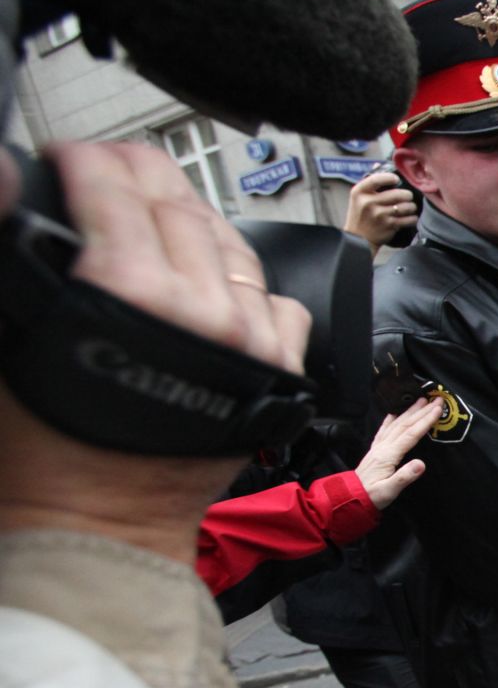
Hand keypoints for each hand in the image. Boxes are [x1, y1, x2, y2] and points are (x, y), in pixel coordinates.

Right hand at [0, 142, 312, 562]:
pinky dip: (242, 280)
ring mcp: (249, 338)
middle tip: (109, 172)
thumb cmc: (41, 452)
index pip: (113, 185)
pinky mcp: (280, 369)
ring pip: (231, 244)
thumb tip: (12, 186)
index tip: (67, 159)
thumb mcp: (8, 339)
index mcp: (128, 291)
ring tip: (155, 216)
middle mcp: (201, 309)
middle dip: (136, 176)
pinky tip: (211, 279)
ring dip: (190, 219)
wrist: (101, 528)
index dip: (83, 161)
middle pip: (176, 204)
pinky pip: (274, 297)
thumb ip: (18, 264)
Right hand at [343, 169, 418, 249]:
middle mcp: (369, 203)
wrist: (358, 239)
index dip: (390, 178)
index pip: (377, 179)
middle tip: (407, 197)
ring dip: (411, 207)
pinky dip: (412, 218)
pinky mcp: (389, 226)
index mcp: (360, 192)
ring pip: (406, 207)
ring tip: (409, 207)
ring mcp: (379, 215)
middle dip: (407, 195)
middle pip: (398, 194)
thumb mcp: (358, 197)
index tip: (396, 180)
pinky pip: (408, 219)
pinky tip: (410, 217)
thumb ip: (369, 182)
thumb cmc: (360, 214)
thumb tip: (378, 165)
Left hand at [354, 396, 439, 509]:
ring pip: (396, 424)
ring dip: (410, 411)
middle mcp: (383, 447)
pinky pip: (384, 429)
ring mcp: (378, 447)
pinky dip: (391, 419)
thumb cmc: (372, 496)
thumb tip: (421, 464)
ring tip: (421, 401)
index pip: (411, 434)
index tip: (438, 410)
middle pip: (405, 424)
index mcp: (388, 455)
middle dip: (422, 411)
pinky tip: (395, 413)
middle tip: (435, 400)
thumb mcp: (389, 491)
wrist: (351, 498)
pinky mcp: (376, 450)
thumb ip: (405, 477)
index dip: (425, 421)